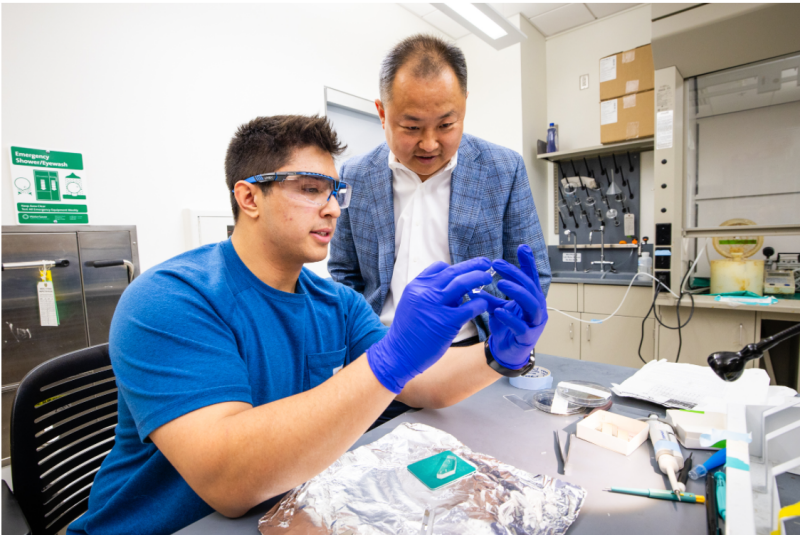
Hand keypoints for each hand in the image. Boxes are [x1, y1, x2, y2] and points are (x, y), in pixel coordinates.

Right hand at [366, 258, 491, 393]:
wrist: (399, 354)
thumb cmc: (408, 331)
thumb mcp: (411, 304)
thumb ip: (429, 293)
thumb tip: (455, 290)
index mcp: (416, 286)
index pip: (439, 267)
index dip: (455, 267)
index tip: (465, 270)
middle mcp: (425, 292)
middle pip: (454, 271)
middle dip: (473, 265)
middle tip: (486, 263)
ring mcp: (436, 306)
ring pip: (462, 283)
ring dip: (478, 277)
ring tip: (488, 278)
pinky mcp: (446, 322)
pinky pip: (469, 307)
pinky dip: (479, 303)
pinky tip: (484, 304)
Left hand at [473, 245, 547, 369]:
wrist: (505, 352)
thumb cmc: (506, 328)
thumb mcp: (498, 307)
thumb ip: (490, 296)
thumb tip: (474, 283)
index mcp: (531, 299)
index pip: (531, 277)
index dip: (528, 262)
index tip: (522, 247)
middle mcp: (536, 309)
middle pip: (530, 287)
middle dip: (515, 274)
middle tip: (498, 264)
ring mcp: (534, 323)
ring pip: (531, 304)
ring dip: (517, 292)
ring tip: (501, 283)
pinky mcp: (527, 337)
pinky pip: (521, 326)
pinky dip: (510, 318)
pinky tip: (499, 311)